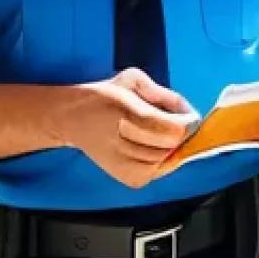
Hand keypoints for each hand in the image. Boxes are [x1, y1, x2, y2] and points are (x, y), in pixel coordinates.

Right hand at [58, 69, 197, 188]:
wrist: (70, 119)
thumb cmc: (103, 96)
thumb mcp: (131, 80)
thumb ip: (163, 94)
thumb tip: (188, 112)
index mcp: (124, 111)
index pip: (171, 128)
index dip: (185, 122)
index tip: (183, 115)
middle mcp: (121, 140)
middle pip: (170, 145)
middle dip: (176, 134)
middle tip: (168, 123)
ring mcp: (122, 163)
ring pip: (165, 160)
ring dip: (167, 148)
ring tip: (152, 135)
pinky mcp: (124, 177)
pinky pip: (155, 172)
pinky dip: (158, 162)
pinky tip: (147, 149)